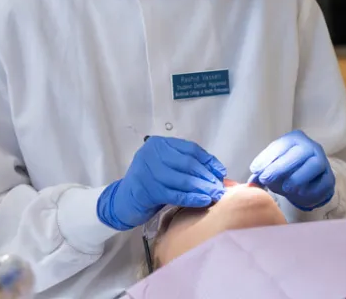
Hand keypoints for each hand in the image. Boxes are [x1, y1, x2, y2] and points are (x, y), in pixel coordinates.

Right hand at [96, 136, 226, 230]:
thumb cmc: (149, 183)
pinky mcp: (147, 190)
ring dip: (203, 188)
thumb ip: (185, 166)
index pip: (190, 149)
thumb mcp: (165, 167)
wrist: (123, 201)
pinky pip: (176, 194)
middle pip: (188, 163)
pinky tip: (204, 201)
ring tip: (216, 194)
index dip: (208, 160)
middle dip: (207, 175)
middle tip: (220, 187)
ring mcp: (148, 171)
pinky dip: (192, 198)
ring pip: (183, 179)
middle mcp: (151, 153)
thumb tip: (217, 172)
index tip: (221, 171)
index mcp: (158, 144)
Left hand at [249, 130, 334, 210]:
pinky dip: (310, 191)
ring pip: (314, 166)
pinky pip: (323, 184)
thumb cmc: (285, 169)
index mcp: (294, 139)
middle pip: (298, 153)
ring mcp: (323, 161)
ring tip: (285, 188)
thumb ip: (262, 171)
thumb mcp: (272, 166)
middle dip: (280, 168)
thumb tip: (251, 182)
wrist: (307, 180)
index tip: (255, 170)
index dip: (267, 157)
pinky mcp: (330, 178)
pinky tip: (298, 194)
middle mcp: (311, 147)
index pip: (281, 145)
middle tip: (266, 180)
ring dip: (298, 178)